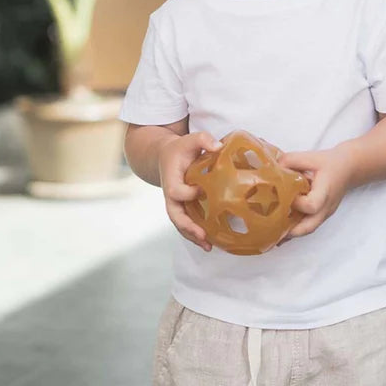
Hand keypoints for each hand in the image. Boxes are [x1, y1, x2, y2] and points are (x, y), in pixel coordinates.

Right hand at [158, 132, 220, 251]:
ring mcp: (176, 203)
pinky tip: (211, 242)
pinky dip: (196, 233)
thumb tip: (219, 147)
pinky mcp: (183, 206)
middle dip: (187, 227)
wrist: (165, 156)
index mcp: (171, 179)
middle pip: (175, 215)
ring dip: (192, 236)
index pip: (176, 191)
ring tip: (208, 247)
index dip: (187, 193)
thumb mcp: (190, 139)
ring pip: (181, 223)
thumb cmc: (181, 148)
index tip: (201, 190)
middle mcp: (171, 195)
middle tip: (202, 236)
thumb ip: (203, 139)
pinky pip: (187, 222)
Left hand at [279, 145, 355, 239]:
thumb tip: (271, 170)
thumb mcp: (311, 157)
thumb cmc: (330, 162)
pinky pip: (309, 226)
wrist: (348, 168)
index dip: (297, 204)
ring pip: (308, 230)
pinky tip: (282, 231)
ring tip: (273, 233)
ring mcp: (325, 214)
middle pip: (310, 227)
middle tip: (272, 229)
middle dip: (290, 231)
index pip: (312, 205)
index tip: (286, 197)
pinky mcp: (321, 215)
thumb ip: (290, 161)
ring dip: (291, 233)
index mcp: (325, 191)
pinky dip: (295, 229)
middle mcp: (327, 206)